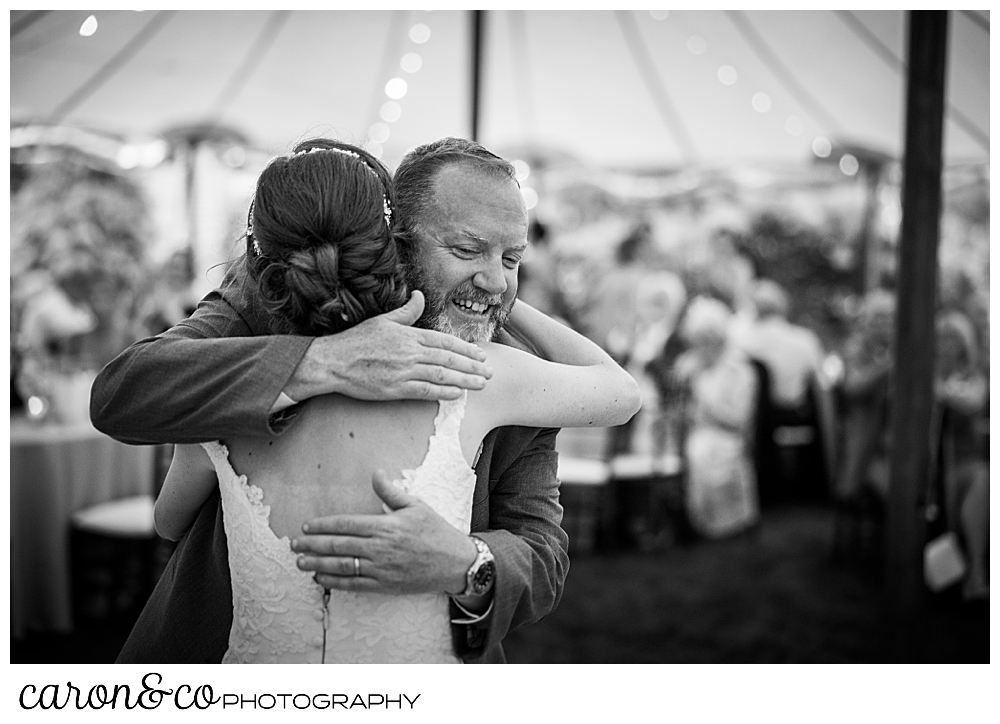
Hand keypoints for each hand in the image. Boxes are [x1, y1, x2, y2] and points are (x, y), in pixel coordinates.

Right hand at [284, 290, 492, 402]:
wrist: (332, 362)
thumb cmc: (356, 341)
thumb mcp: (383, 320)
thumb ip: (406, 311)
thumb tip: (420, 295)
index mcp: (408, 335)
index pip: (444, 341)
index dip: (465, 348)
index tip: (481, 354)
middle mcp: (409, 353)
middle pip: (448, 359)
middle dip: (472, 365)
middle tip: (489, 372)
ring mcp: (402, 371)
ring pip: (441, 375)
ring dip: (464, 380)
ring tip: (481, 384)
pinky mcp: (394, 389)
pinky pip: (424, 391)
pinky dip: (443, 392)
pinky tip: (458, 394)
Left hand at [291, 470, 477, 594]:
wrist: (455, 563)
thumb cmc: (436, 532)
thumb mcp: (415, 506)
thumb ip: (391, 492)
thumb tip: (375, 473)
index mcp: (385, 526)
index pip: (346, 524)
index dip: (324, 526)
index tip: (307, 526)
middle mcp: (380, 548)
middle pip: (338, 546)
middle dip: (313, 545)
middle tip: (294, 545)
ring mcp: (381, 569)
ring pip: (342, 566)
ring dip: (318, 564)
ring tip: (301, 562)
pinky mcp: (384, 585)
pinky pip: (354, 584)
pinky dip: (334, 582)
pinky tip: (321, 578)